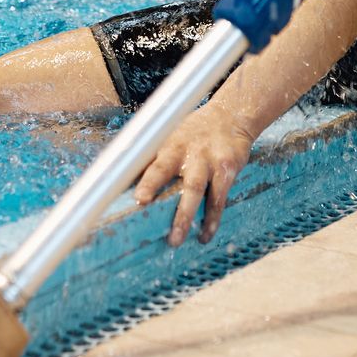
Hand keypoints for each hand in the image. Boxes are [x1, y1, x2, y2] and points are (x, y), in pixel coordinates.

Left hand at [133, 103, 256, 246]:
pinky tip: (204, 235)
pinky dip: (212, 219)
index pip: (154, 162)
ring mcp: (208, 161)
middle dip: (156, 190)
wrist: (232, 116)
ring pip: (194, 190)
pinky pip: (218, 199)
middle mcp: (188, 152)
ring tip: (176, 240)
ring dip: (184, 217)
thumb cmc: (195, 131)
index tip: (137, 197)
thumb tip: (124, 179)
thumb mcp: (172, 135)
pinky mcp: (226, 170)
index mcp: (170, 145)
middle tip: (145, 209)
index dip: (145, 180)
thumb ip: (154, 157)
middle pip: (169, 171)